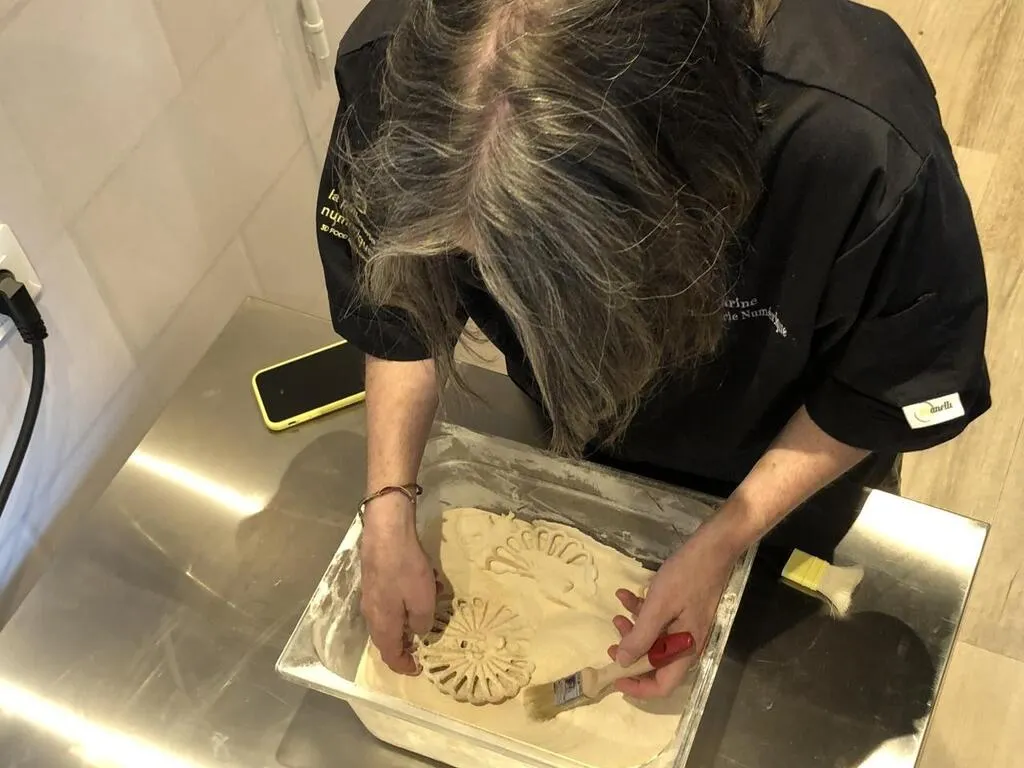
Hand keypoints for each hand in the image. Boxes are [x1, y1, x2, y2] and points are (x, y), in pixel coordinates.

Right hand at [359, 496, 437, 674]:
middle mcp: (371, 613)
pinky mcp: (374, 579)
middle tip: (422, 644)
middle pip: (386, 638)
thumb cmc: (405, 568)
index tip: (418, 668)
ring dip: (407, 619)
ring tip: (428, 609)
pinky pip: (390, 600)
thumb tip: (418, 632)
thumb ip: (422, 622)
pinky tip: (422, 585)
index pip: (390, 655)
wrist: (386, 531)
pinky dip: (405, 601)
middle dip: (404, 644)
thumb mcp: (423, 600)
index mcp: (382, 624)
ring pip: (389, 618)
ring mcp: (370, 595)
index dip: (403, 665)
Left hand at [609, 525, 739, 697]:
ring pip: (655, 641)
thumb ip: (641, 636)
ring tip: (617, 613)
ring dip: (634, 630)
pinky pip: (659, 620)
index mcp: (685, 649)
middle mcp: (686, 644)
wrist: (713, 548)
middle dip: (631, 655)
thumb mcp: (658, 606)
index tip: (615, 677)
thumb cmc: (686, 577)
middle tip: (611, 643)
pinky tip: (626, 594)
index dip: (638, 687)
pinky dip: (642, 611)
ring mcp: (686, 627)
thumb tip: (623, 661)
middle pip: (656, 664)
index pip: (663, 686)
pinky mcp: (683, 611)